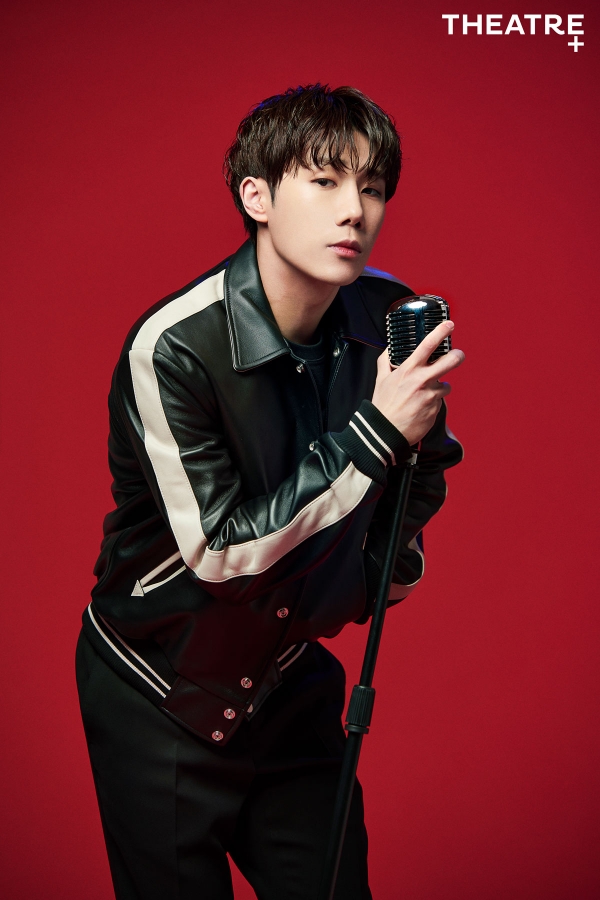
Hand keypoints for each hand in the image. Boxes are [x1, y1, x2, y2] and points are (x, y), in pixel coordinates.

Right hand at [371, 321, 464, 445]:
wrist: (386, 432)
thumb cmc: (383, 406)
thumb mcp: (381, 379)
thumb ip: (386, 361)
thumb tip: (389, 349)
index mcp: (409, 370)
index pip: (427, 345)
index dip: (440, 332)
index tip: (449, 325)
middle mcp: (422, 380)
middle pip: (450, 361)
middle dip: (457, 356)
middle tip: (458, 355)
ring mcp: (431, 395)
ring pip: (446, 385)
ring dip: (439, 387)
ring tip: (425, 394)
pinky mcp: (435, 409)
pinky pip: (440, 401)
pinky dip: (433, 402)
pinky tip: (421, 406)